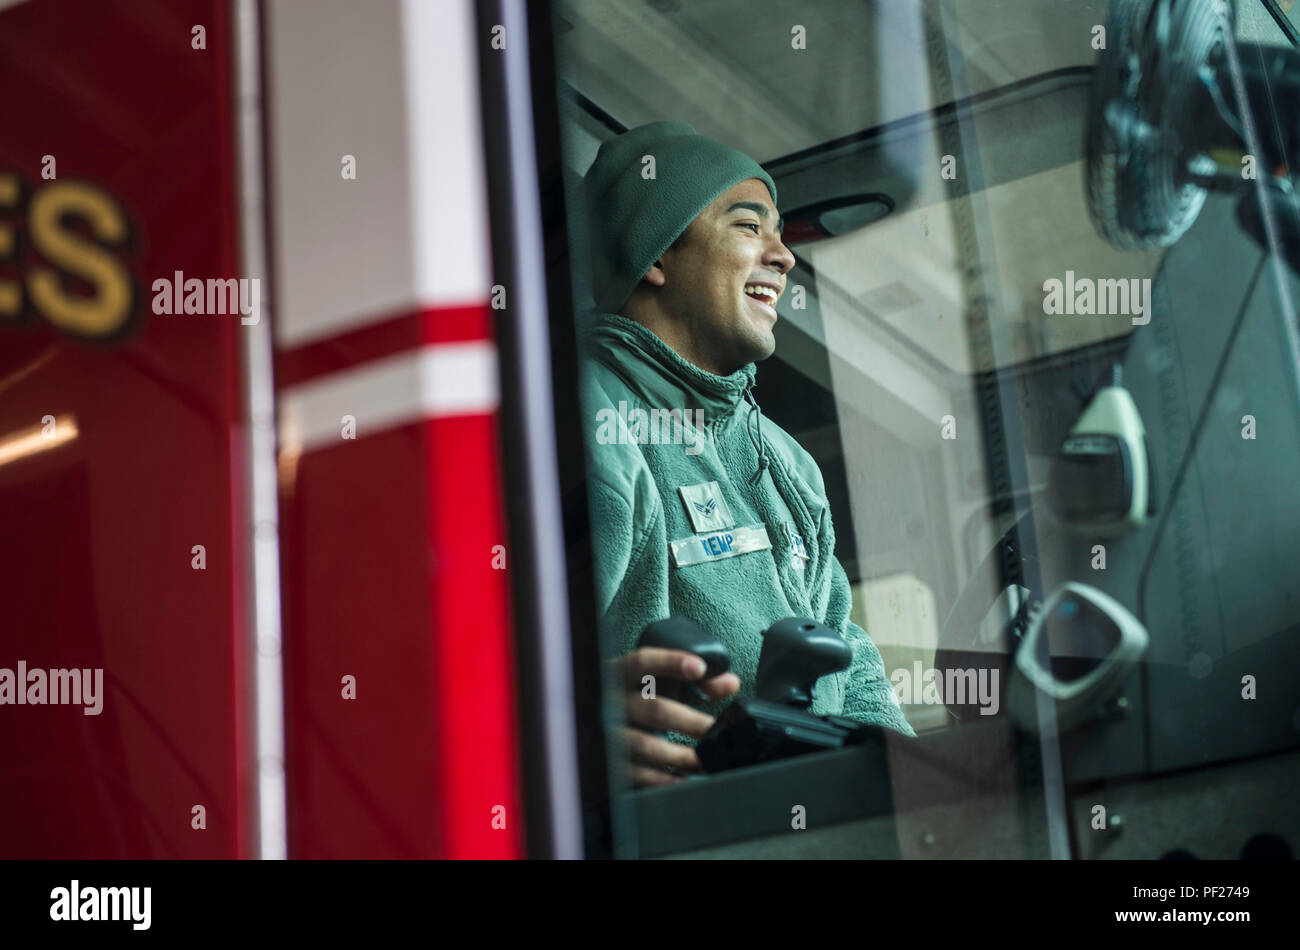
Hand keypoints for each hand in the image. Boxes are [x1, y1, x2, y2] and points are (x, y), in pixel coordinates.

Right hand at [616, 647, 740, 787]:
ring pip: (647, 745)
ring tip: (707, 761)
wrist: (589, 720)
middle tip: (717, 731)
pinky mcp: (609, 761)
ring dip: (682, 755)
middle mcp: (612, 702)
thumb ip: (693, 683)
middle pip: (655, 710)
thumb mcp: (658, 685)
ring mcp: (609, 732)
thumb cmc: (633, 698)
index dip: (671, 663)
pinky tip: (682, 779)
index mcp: (621, 674)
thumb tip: (730, 683)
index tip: (700, 668)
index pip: (643, 662)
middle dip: (691, 723)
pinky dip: (661, 778)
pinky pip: (636, 772)